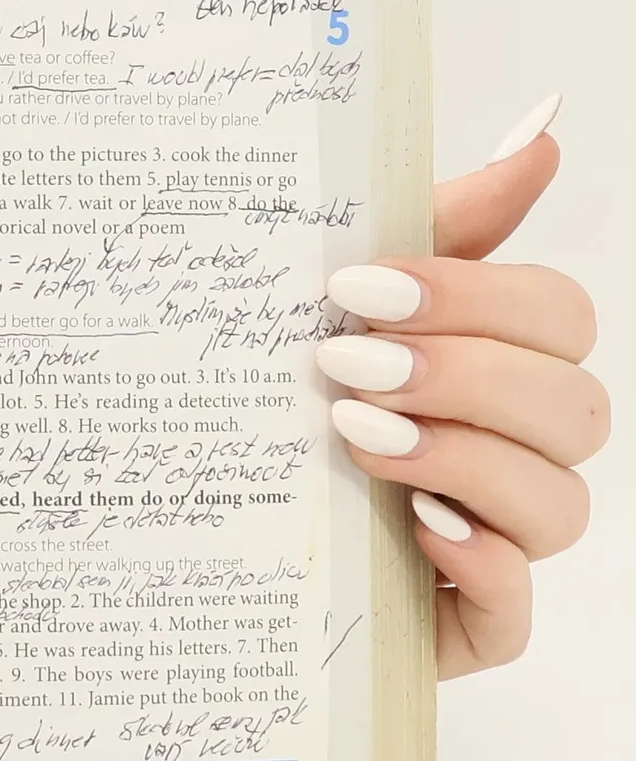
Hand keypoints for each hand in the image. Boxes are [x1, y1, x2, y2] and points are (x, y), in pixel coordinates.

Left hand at [318, 95, 605, 677]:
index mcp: (499, 371)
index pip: (558, 318)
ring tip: (357, 440)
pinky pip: (514, 608)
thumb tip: (542, 131)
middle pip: (573, 406)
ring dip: (463, 459)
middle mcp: (516, 456)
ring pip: (559, 503)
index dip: (478, 298)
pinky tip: (413, 526)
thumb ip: (439, 228)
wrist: (186, 540)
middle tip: (347, 367)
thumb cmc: (280, 412)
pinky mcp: (464, 628)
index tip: (359, 288)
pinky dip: (477, 562)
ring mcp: (498, 546)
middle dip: (464, 376)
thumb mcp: (336, 312)